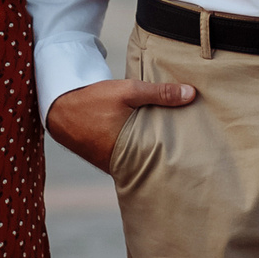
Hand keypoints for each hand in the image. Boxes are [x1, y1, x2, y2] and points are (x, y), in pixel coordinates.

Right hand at [45, 78, 198, 172]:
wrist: (60, 107)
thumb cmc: (94, 100)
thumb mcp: (128, 91)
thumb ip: (160, 94)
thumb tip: (192, 94)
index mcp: (129, 154)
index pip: (161, 164)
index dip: (179, 162)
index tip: (199, 159)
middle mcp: (121, 166)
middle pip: (153, 165)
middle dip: (170, 159)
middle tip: (195, 154)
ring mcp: (112, 165)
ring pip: (141, 162)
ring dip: (154, 154)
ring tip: (179, 147)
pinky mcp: (107, 159)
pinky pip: (130, 158)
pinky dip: (140, 151)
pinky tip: (153, 143)